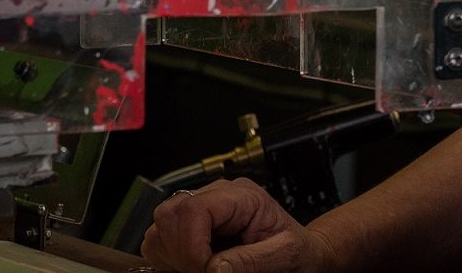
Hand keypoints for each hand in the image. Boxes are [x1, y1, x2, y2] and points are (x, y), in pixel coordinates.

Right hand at [140, 178, 335, 272]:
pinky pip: (160, 241)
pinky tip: (193, 267)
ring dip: (172, 257)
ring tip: (200, 269)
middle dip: (180, 251)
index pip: (194, 208)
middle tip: (203, 272)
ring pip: (159, 228)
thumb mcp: (286, 255)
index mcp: (242, 196)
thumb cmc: (297, 250)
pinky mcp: (190, 228)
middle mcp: (217, 196)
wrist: (302, 252)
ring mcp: (200, 211)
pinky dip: (168, 260)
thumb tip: (215, 268)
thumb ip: (253, 260)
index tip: (204, 269)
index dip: (190, 243)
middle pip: (169, 214)